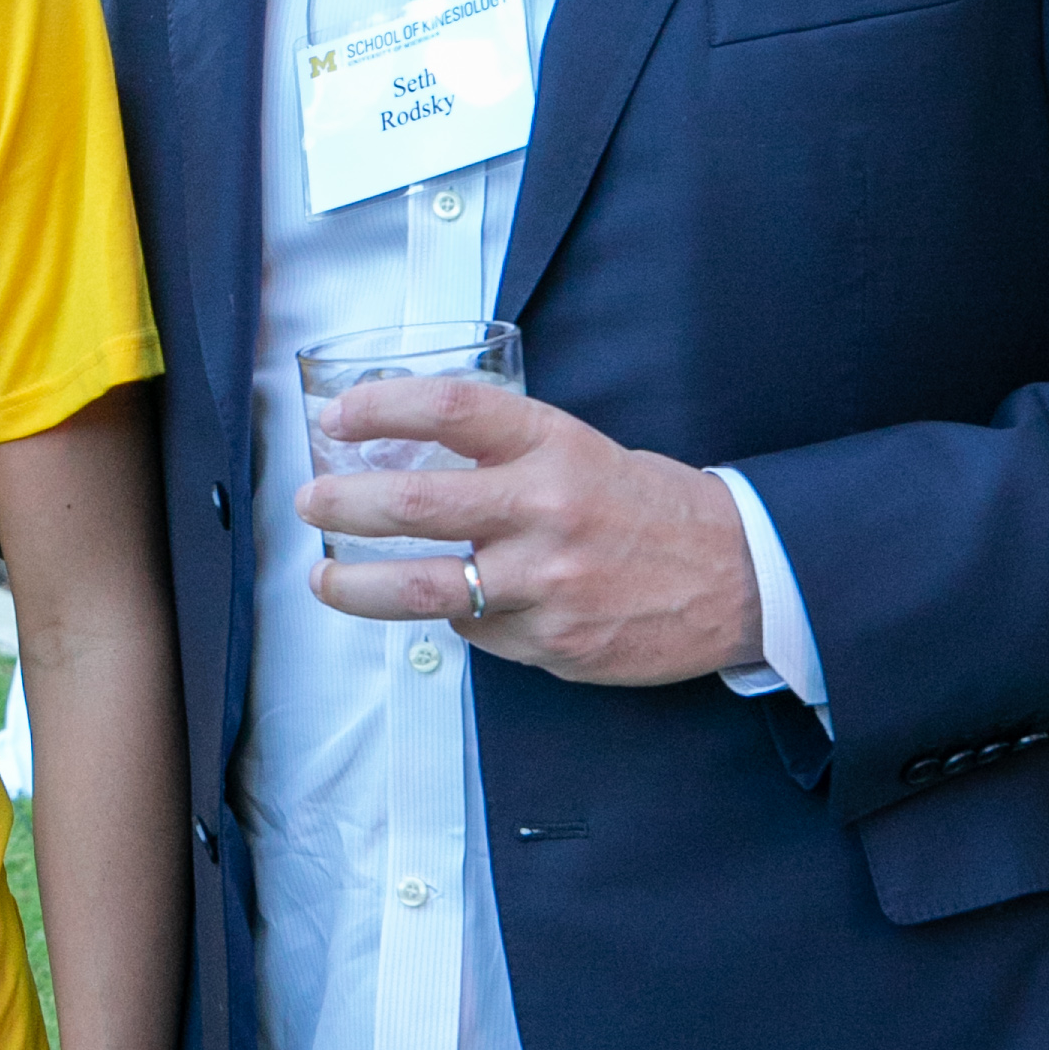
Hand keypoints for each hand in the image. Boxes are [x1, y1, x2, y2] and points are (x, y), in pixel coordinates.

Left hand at [297, 370, 761, 686]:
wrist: (738, 576)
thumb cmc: (645, 507)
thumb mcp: (581, 452)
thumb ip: (504, 455)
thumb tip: (404, 456)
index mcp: (555, 447)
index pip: (453, 410)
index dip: (385, 407)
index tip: (340, 415)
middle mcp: (547, 511)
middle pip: (416, 504)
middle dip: (345, 503)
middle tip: (310, 501)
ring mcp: (547, 584)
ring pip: (425, 588)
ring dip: (357, 585)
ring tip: (324, 578)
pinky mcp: (552, 642)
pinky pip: (474, 631)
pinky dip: (453, 617)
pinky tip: (449, 606)